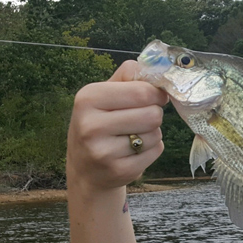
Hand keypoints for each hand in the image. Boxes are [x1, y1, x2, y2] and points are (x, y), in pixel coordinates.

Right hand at [67, 60, 168, 192]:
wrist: (85, 170)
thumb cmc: (98, 125)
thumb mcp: (103, 95)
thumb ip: (128, 77)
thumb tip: (157, 71)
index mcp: (88, 98)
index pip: (142, 91)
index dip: (156, 93)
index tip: (153, 96)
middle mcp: (91, 125)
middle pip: (152, 114)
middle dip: (154, 114)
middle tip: (141, 118)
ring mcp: (104, 152)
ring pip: (155, 134)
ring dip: (152, 133)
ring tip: (133, 135)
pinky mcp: (119, 171)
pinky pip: (156, 152)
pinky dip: (151, 150)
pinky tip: (133, 151)